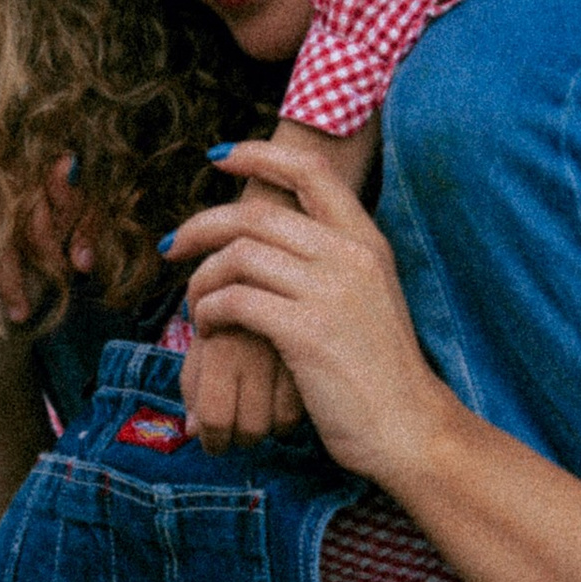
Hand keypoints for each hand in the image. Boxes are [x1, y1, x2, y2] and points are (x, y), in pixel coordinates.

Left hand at [174, 120, 375, 448]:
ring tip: (196, 305)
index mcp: (366, 241)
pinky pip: (234, 301)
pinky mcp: (306, 332)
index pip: (310, 171)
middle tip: (172, 247)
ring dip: (201, 279)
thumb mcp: (368, 299)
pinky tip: (208, 328)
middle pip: (256, 214)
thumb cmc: (380, 371)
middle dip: (201, 225)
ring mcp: (329, 293)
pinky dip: (208, 311)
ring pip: (238, 256)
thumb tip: (275, 246)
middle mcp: (350, 256)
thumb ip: (330, 265)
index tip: (220, 159)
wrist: (408, 427)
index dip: (259, 155)